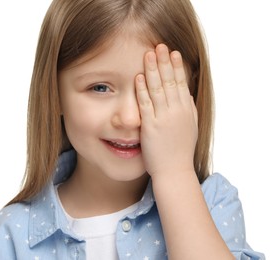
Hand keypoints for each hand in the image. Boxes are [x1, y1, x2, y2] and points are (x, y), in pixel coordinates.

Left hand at [136, 44, 197, 178]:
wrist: (174, 171)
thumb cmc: (181, 151)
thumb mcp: (189, 128)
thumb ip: (187, 110)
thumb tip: (185, 94)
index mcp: (186, 110)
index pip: (181, 83)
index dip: (177, 67)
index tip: (174, 53)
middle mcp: (177, 111)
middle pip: (170, 81)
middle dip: (165, 62)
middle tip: (161, 45)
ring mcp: (164, 118)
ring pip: (158, 89)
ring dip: (154, 70)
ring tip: (150, 54)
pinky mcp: (151, 126)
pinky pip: (146, 104)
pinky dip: (143, 90)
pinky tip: (139, 76)